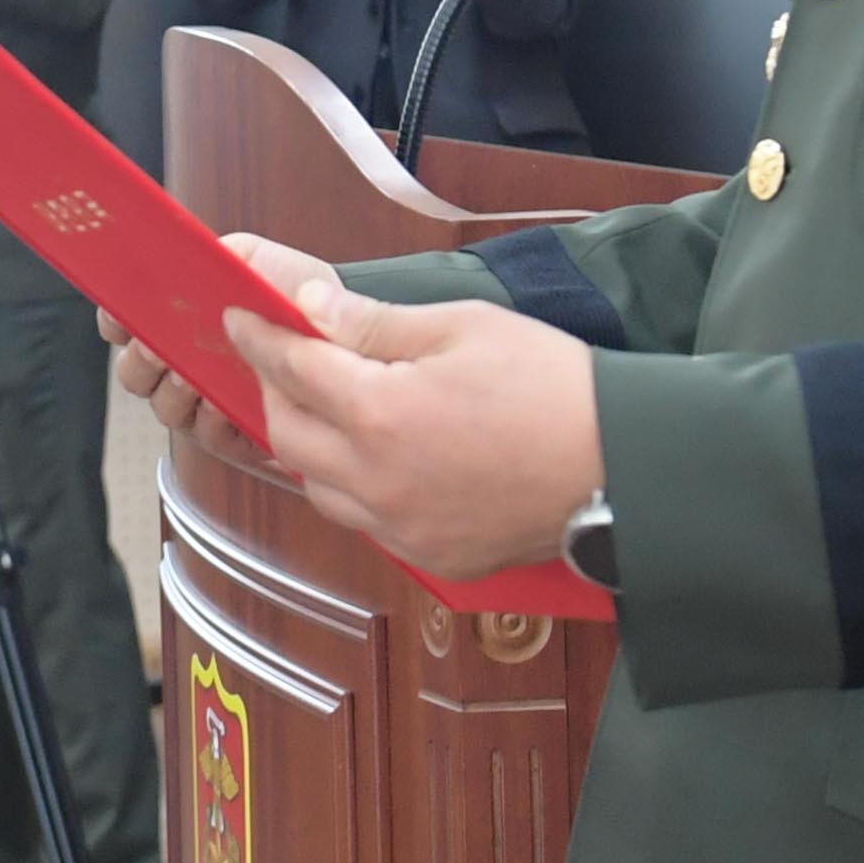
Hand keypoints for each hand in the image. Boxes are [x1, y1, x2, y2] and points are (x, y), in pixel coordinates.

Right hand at [107, 235, 344, 446]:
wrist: (345, 332)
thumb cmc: (296, 293)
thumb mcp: (255, 259)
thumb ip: (218, 255)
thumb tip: (184, 257)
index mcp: (179, 319)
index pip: (124, 322)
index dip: (115, 321)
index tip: (121, 317)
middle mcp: (183, 363)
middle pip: (133, 373)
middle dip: (141, 360)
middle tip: (158, 346)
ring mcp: (203, 403)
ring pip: (164, 407)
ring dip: (174, 391)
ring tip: (193, 375)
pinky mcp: (232, 436)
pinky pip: (206, 437)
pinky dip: (211, 421)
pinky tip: (225, 403)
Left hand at [225, 254, 607, 581]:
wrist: (622, 468)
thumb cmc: (554, 388)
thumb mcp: (462, 328)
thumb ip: (374, 324)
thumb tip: (310, 306)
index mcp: (380, 414)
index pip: (291, 368)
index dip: (259, 336)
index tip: (241, 316)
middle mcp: (376, 482)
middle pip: (286, 434)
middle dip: (276, 390)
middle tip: (288, 357)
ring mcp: (400, 528)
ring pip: (316, 484)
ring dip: (309, 443)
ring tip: (331, 405)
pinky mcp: (428, 556)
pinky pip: (362, 520)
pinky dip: (351, 485)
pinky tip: (376, 456)